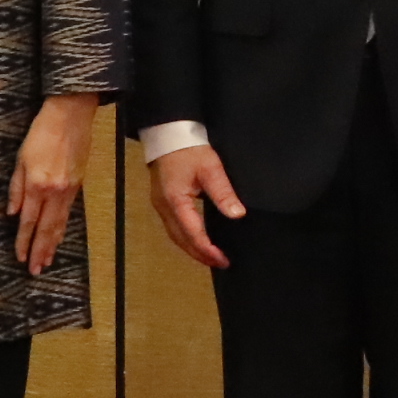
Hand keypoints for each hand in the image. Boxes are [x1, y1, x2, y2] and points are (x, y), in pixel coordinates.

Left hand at [9, 93, 100, 274]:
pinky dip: (62, 228)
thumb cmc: (41, 132)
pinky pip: (68, 212)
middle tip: (35, 270)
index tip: (19, 257)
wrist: (71, 114)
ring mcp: (69, 189)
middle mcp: (54, 191)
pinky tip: (58, 237)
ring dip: (52, 244)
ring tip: (46, 261)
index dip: (23, 241)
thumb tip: (12, 212)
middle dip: (39, 251)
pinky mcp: (78, 184)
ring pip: (59, 223)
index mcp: (37, 184)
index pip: (28, 221)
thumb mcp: (20, 158)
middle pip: (46, 228)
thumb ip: (16, 187)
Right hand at [150, 142, 244, 269]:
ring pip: (175, 235)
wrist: (169, 134)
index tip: (223, 260)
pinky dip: (186, 237)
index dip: (208, 250)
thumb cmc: (189, 149)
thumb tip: (237, 214)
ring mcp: (160, 205)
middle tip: (220, 263)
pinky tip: (197, 239)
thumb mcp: (211, 168)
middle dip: (200, 254)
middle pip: (181, 240)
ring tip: (210, 257)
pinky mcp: (162, 201)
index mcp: (175, 201)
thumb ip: (223, 192)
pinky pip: (173, 226)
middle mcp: (164, 207)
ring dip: (192, 248)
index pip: (192, 233)